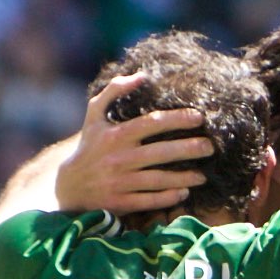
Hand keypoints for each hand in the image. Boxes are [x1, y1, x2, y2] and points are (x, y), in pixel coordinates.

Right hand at [55, 72, 216, 213]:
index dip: (177, 119)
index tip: (199, 117)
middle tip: (210, 147)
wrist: (69, 185)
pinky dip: (168, 197)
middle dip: (188, 149)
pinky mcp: (120, 202)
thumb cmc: (89, 146)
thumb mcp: (94, 115)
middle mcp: (118, 158)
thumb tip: (142, 75)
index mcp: (115, 135)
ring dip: (183, 178)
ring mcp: (120, 181)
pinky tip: (184, 192)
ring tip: (203, 176)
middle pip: (160, 152)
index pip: (151, 123)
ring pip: (158, 180)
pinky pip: (149, 200)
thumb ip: (114, 91)